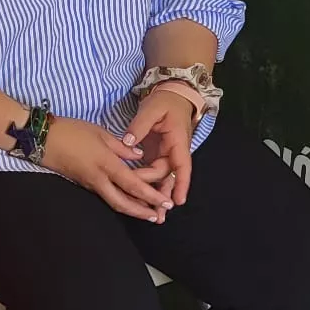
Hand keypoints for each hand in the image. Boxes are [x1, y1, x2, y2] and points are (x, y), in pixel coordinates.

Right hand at [41, 116, 170, 221]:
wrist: (41, 139)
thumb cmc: (71, 131)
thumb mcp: (100, 133)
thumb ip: (122, 147)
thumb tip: (138, 156)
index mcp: (106, 164)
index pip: (134, 185)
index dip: (151, 196)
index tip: (166, 202)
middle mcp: (99, 179)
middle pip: (123, 203)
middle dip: (142, 212)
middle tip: (158, 218)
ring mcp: (89, 183)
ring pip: (114, 202)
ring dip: (132, 210)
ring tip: (147, 214)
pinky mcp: (83, 183)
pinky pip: (105, 196)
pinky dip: (120, 201)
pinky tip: (128, 200)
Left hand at [122, 90, 196, 207]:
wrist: (172, 94)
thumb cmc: (164, 102)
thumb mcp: (152, 110)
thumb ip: (139, 126)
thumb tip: (128, 143)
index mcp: (177, 141)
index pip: (181, 166)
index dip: (181, 184)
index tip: (177, 200)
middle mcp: (174, 151)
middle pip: (168, 176)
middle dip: (163, 195)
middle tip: (155, 214)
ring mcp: (165, 153)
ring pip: (162, 178)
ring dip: (158, 195)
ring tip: (153, 215)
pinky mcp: (156, 153)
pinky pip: (154, 172)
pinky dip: (150, 185)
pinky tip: (143, 198)